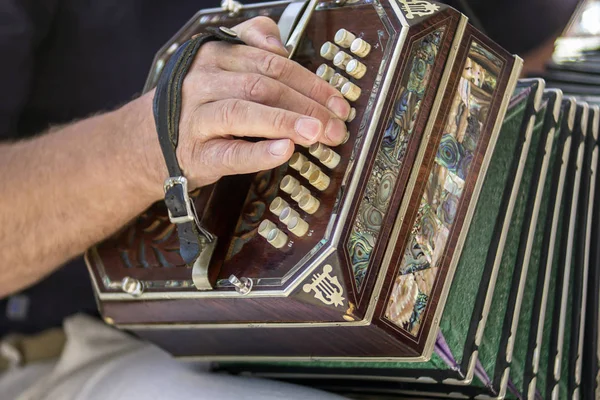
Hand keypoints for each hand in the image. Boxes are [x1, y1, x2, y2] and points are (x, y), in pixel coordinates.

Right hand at [131, 16, 350, 197]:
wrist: (147, 141)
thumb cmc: (197, 105)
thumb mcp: (219, 66)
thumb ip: (251, 45)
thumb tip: (282, 47)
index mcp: (215, 56)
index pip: (271, 64)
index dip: (310, 82)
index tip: (338, 102)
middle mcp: (203, 82)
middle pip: (263, 86)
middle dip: (306, 105)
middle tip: (336, 125)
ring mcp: (195, 118)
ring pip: (243, 112)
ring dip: (285, 121)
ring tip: (316, 133)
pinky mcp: (195, 153)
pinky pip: (229, 152)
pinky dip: (258, 153)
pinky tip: (283, 151)